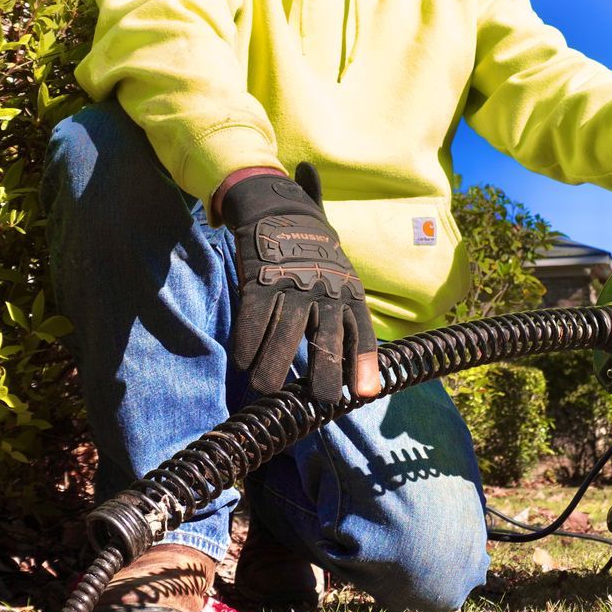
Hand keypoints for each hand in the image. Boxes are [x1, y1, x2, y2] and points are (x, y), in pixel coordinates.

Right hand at [219, 164, 379, 401]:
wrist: (283, 212)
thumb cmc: (319, 266)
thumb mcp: (343, 289)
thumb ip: (349, 333)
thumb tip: (367, 389)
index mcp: (350, 296)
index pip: (362, 333)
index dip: (364, 363)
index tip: (365, 393)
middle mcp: (326, 291)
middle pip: (327, 337)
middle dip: (326, 370)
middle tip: (321, 398)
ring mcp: (293, 284)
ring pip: (286, 332)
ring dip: (274, 365)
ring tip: (265, 390)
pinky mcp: (262, 278)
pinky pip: (254, 315)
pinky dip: (247, 342)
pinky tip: (243, 363)